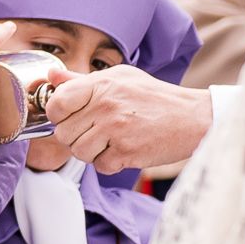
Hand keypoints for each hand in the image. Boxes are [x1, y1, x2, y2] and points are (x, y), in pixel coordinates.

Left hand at [44, 66, 214, 177]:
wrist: (193, 118)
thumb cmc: (154, 96)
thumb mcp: (120, 78)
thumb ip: (82, 80)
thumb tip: (51, 77)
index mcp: (100, 85)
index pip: (56, 103)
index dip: (56, 114)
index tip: (67, 116)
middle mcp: (105, 107)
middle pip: (64, 133)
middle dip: (75, 136)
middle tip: (94, 131)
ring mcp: (116, 131)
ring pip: (78, 152)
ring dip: (90, 152)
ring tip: (109, 141)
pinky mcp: (127, 153)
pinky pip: (99, 166)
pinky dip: (108, 163)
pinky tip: (122, 150)